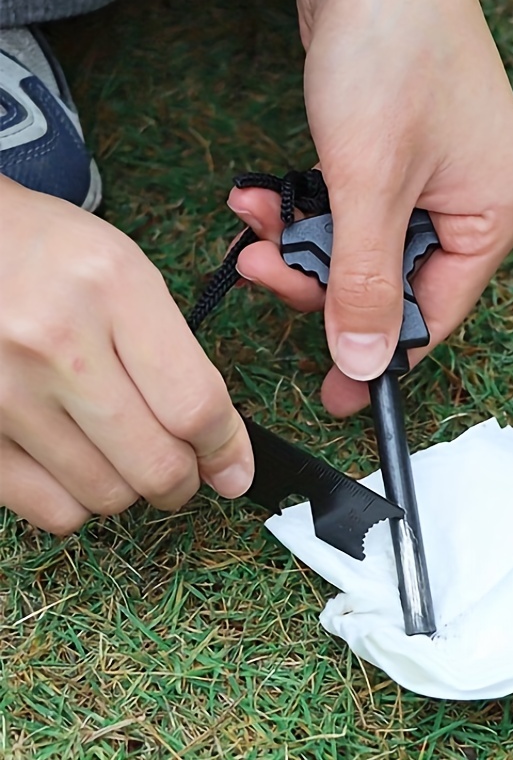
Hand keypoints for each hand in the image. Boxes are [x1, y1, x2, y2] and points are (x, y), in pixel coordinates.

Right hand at [0, 178, 253, 533]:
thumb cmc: (55, 259)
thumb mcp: (131, 276)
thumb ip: (182, 360)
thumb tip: (226, 460)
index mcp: (113, 288)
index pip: (195, 404)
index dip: (226, 449)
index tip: (233, 468)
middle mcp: (53, 341)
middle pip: (155, 464)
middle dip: (184, 480)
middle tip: (181, 468)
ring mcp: (1, 390)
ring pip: (107, 496)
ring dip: (130, 486)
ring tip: (119, 449)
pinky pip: (52, 511)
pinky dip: (79, 501)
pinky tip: (76, 463)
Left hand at [227, 0, 512, 415]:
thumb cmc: (392, 47)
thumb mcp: (370, 183)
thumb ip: (363, 282)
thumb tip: (363, 363)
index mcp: (494, 215)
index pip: (435, 314)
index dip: (380, 355)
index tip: (335, 394)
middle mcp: (471, 203)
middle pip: (392, 284)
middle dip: (321, 282)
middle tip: (267, 271)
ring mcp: (433, 180)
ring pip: (362, 250)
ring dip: (304, 243)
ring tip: (258, 224)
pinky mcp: (395, 158)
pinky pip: (350, 210)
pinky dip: (308, 209)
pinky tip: (266, 197)